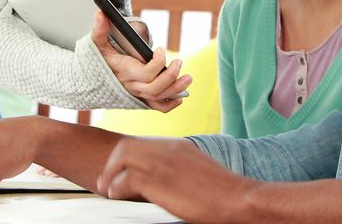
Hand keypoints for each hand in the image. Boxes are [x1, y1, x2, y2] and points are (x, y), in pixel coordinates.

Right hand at [91, 12, 191, 110]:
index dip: (158, 62)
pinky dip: (171, 103)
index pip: (146, 73)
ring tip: (188, 78)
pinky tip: (180, 96)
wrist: (95, 80)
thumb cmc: (101, 60)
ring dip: (177, 89)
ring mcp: (139, 95)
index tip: (160, 48)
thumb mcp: (98, 45)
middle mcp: (133, 87)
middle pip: (155, 88)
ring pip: (160, 97)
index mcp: (126, 73)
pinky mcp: (143, 99)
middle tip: (179, 61)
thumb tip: (100, 14)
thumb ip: (99, 30)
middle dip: (171, 76)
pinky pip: (159, 107)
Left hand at [96, 137, 258, 222]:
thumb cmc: (221, 192)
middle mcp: (166, 149)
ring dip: (110, 174)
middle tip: (106, 180)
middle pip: (127, 146)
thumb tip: (163, 180)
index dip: (125, 157)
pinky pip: (125, 179)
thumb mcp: (196, 171)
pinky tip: (117, 196)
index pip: (142, 143)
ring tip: (107, 189)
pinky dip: (117, 187)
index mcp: (177, 145)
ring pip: (122, 158)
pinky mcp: (157, 180)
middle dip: (112, 163)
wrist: (235, 197)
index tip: (118, 170)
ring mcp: (161, 162)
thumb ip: (177, 169)